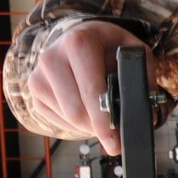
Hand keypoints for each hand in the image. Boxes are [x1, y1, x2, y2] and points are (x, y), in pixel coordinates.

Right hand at [23, 21, 151, 154]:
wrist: (81, 35)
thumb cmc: (110, 47)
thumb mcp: (134, 53)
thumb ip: (141, 79)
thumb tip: (143, 113)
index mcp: (78, 43)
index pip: (90, 91)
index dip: (104, 121)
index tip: (115, 142)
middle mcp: (52, 57)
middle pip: (75, 111)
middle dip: (98, 128)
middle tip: (115, 135)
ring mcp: (38, 74)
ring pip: (66, 118)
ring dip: (88, 125)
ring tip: (102, 115)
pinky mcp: (34, 90)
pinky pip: (56, 120)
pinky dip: (75, 123)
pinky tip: (87, 111)